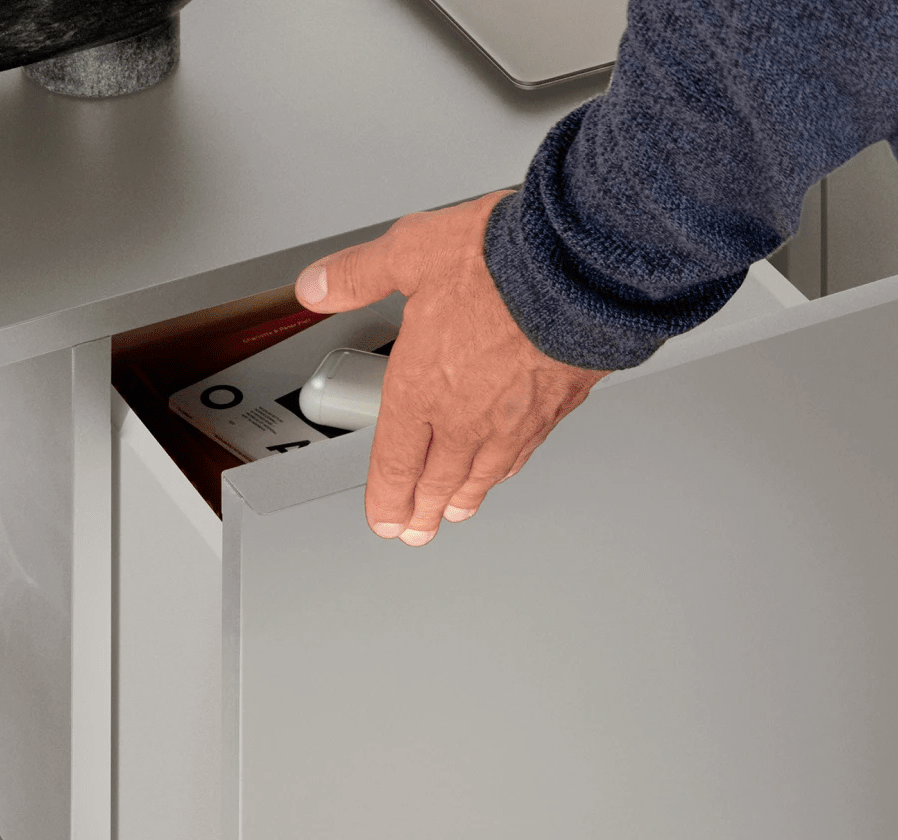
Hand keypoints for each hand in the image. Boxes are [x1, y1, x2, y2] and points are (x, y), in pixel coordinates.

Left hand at [296, 191, 608, 545]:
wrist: (580, 268)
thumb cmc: (501, 261)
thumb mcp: (411, 251)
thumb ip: (360, 274)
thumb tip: (316, 286)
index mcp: (420, 388)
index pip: (394, 463)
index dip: (386, 500)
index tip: (384, 519)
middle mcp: (464, 417)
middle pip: (436, 481)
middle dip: (421, 511)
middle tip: (415, 531)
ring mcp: (511, 420)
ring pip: (481, 476)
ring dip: (463, 499)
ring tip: (454, 512)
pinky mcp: (553, 410)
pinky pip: (522, 454)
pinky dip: (505, 472)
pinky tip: (504, 471)